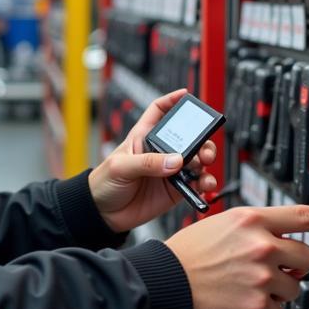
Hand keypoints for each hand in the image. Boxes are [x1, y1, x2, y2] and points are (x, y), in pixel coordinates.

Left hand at [88, 88, 217, 232]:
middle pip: (188, 137)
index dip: (172, 101)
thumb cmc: (103, 183)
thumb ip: (147, 163)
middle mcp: (160, 152)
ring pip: (196, 161)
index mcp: (144, 137)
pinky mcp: (174, 189)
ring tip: (204, 169)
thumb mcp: (120, 167)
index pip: (159, 111)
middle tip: (205, 150)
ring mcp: (169, 170)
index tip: (186, 94)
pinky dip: (203, 185)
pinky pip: (195, 184)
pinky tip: (203, 187)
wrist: (103, 214)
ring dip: (206, 163)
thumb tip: (175, 161)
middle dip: (201, 139)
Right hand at [164, 205, 308, 308]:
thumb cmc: (187, 256)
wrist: (163, 284)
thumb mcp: (220, 226)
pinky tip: (240, 303)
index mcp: (250, 220)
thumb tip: (285, 248)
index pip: (303, 216)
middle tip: (273, 269)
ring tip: (245, 287)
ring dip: (277, 290)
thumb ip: (255, 232)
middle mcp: (260, 245)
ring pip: (294, 287)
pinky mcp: (258, 306)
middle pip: (307, 255)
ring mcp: (261, 276)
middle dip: (295, 265)